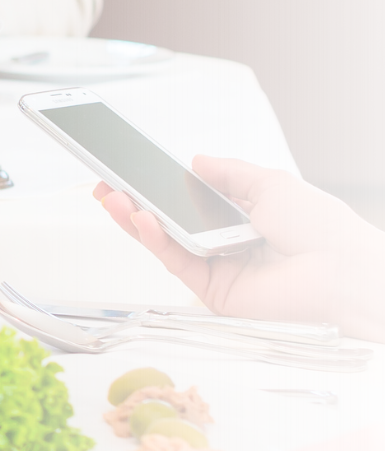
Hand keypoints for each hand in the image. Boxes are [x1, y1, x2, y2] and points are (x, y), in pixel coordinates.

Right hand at [94, 156, 384, 340]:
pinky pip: (176, 261)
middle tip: (107, 183)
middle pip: (170, 219)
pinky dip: (155, 239)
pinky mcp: (213, 291)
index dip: (160, 183)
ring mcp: (218, 267)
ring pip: (166, 241)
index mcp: (245, 215)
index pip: (191, 197)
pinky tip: (142, 218)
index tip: (131, 167)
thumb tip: (196, 159)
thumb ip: (229, 172)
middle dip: (136, 201)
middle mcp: (228, 242)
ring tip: (113, 197)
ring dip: (136, 219)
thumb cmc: (323, 229)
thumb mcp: (272, 184)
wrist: (343, 274)